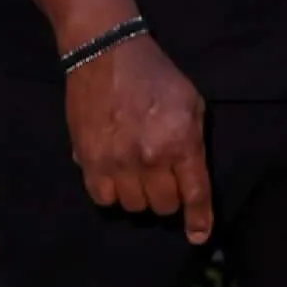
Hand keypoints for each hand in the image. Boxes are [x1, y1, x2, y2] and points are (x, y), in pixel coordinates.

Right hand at [64, 31, 213, 243]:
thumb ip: (194, 143)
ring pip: (133, 206)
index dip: (198, 221)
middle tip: (161, 180)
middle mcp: (149, 156)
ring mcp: (115, 159)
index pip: (194, 195)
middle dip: (167, 197)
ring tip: (136, 176)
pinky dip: (110, 192)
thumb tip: (189, 181)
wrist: (104, 51)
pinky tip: (114, 176)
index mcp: (180, 141)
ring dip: (138, 195)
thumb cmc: (154, 74)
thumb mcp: (191, 103)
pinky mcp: (87, 156)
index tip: (198, 236)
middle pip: (163, 206)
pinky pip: (101, 196)